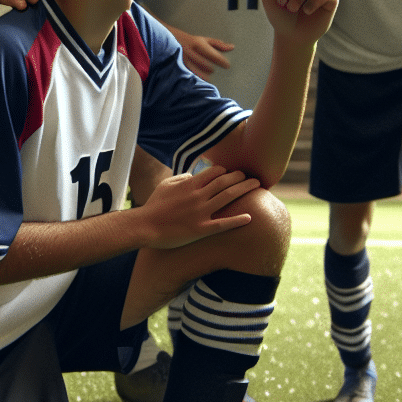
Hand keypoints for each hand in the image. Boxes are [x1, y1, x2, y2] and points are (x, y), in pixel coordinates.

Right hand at [139, 165, 258, 248]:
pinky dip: (237, 220)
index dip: (227, 171)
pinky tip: (250, 217)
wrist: (144, 226)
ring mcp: (200, 213)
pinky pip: (223, 224)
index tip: (233, 174)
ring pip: (228, 197)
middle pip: (225, 182)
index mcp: (189, 184)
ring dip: (244, 189)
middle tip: (251, 177)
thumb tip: (193, 175)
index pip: (214, 172)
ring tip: (257, 187)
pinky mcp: (200, 229)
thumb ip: (181, 178)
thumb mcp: (165, 186)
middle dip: (241, 177)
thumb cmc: (153, 206)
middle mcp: (197, 196)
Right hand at [173, 30, 233, 77]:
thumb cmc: (191, 42)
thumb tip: (232, 47)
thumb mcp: (204, 40)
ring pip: (199, 74)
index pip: (214, 55)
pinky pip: (190, 77)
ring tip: (206, 75)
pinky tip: (198, 79)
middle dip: (211, 69)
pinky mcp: (178, 68)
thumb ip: (218, 45)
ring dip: (204, 76)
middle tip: (212, 69)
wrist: (170, 41)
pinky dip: (196, 79)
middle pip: (207, 66)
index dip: (222, 62)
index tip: (227, 66)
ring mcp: (184, 61)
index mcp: (198, 44)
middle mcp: (191, 52)